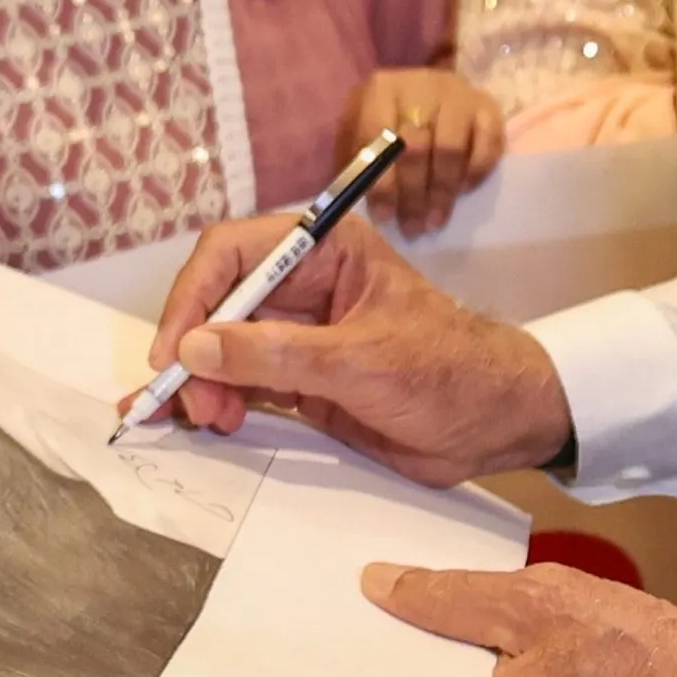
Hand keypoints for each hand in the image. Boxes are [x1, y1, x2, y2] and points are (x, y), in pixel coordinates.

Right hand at [143, 209, 567, 483]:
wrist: (500, 425)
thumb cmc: (451, 374)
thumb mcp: (362, 362)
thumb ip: (277, 354)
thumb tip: (198, 347)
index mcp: (326, 250)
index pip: (234, 252)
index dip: (195, 296)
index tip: (176, 349)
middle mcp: (306, 284)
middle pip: (220, 301)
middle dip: (195, 349)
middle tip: (188, 400)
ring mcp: (301, 334)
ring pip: (225, 346)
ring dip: (204, 381)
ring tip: (207, 420)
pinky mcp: (303, 379)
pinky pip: (245, 382)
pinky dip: (221, 400)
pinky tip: (212, 421)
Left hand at [344, 68, 506, 232]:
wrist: (425, 91)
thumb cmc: (386, 120)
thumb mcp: (360, 134)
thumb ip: (357, 163)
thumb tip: (357, 205)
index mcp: (380, 89)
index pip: (376, 137)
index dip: (380, 181)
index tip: (384, 217)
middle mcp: (420, 85)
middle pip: (416, 147)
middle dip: (413, 195)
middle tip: (413, 227)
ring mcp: (457, 94)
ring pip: (450, 149)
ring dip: (442, 191)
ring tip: (435, 220)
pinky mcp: (487, 106)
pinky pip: (486, 144)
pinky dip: (475, 173)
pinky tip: (462, 192)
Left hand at [365, 558, 676, 676]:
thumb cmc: (643, 660)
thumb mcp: (539, 601)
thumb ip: (450, 596)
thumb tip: (378, 585)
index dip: (351, 658)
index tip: (321, 624)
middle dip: (387, 665)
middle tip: (358, 610)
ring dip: (432, 676)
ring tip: (412, 617)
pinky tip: (476, 645)